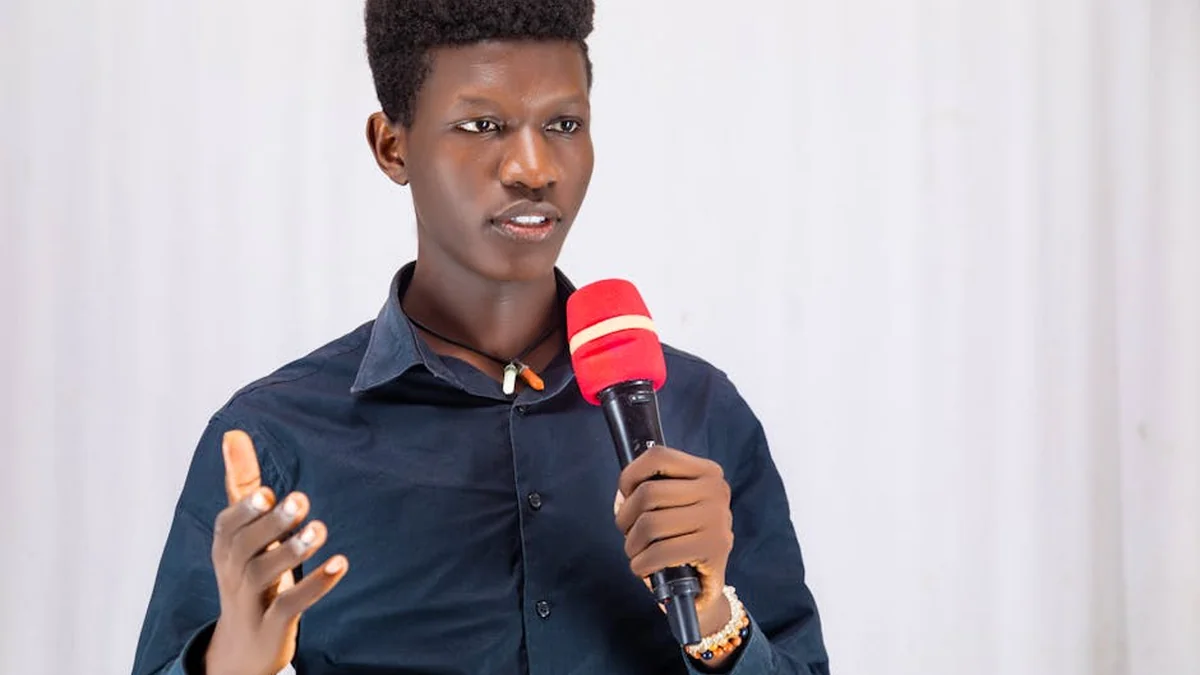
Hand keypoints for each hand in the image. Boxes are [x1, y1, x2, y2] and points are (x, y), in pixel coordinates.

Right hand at [204, 430, 348, 674]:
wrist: (244, 646)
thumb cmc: (248, 575)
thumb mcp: (243, 532)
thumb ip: (243, 484)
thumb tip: (233, 433)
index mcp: (226, 549)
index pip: (227, 527)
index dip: (244, 511)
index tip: (266, 493)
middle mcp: (234, 574)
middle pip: (244, 549)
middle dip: (271, 525)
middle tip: (301, 501)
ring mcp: (252, 602)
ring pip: (264, 575)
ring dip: (293, 551)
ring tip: (319, 530)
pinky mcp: (273, 626)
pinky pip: (291, 606)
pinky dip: (315, 586)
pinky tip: (339, 564)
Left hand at [614, 446, 734, 636]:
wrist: (704, 586)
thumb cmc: (681, 539)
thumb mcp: (672, 506)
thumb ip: (649, 489)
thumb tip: (622, 495)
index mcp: (708, 472)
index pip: (658, 457)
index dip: (630, 476)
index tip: (625, 495)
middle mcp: (717, 491)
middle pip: (648, 493)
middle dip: (626, 518)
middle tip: (628, 534)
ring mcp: (718, 519)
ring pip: (650, 523)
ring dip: (632, 544)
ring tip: (636, 552)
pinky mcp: (714, 549)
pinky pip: (660, 551)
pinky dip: (642, 563)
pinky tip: (643, 567)